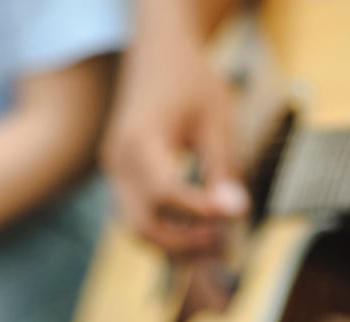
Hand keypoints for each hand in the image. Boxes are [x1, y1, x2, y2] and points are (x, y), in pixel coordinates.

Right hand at [101, 10, 248, 254]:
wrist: (159, 51)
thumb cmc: (190, 78)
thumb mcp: (216, 119)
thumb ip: (222, 167)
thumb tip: (233, 210)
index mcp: (140, 140)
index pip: (165, 193)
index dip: (200, 211)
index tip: (235, 210)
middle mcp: (118, 160)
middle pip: (143, 225)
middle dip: (183, 241)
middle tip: (221, 236)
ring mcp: (114, 170)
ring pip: (135, 228)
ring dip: (172, 242)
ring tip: (211, 235)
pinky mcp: (119, 175)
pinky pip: (136, 214)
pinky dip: (164, 227)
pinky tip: (194, 224)